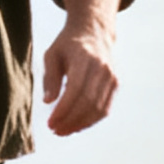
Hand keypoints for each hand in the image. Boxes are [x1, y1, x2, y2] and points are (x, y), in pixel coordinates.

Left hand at [42, 0, 123, 136]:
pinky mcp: (116, 84)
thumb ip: (49, 77)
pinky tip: (76, 126)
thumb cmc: (67, 45)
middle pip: (88, 101)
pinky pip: (105, 108)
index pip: (76, 89)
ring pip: (98, 108)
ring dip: (80, 124)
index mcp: (85, 58)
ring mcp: (112, 76)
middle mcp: (102, 68)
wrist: (94, 32)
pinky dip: (91, 120)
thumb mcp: (52, 55)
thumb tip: (48, 101)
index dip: (63, 110)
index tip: (50, 123)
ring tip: (63, 131)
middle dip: (70, 120)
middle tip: (55, 130)